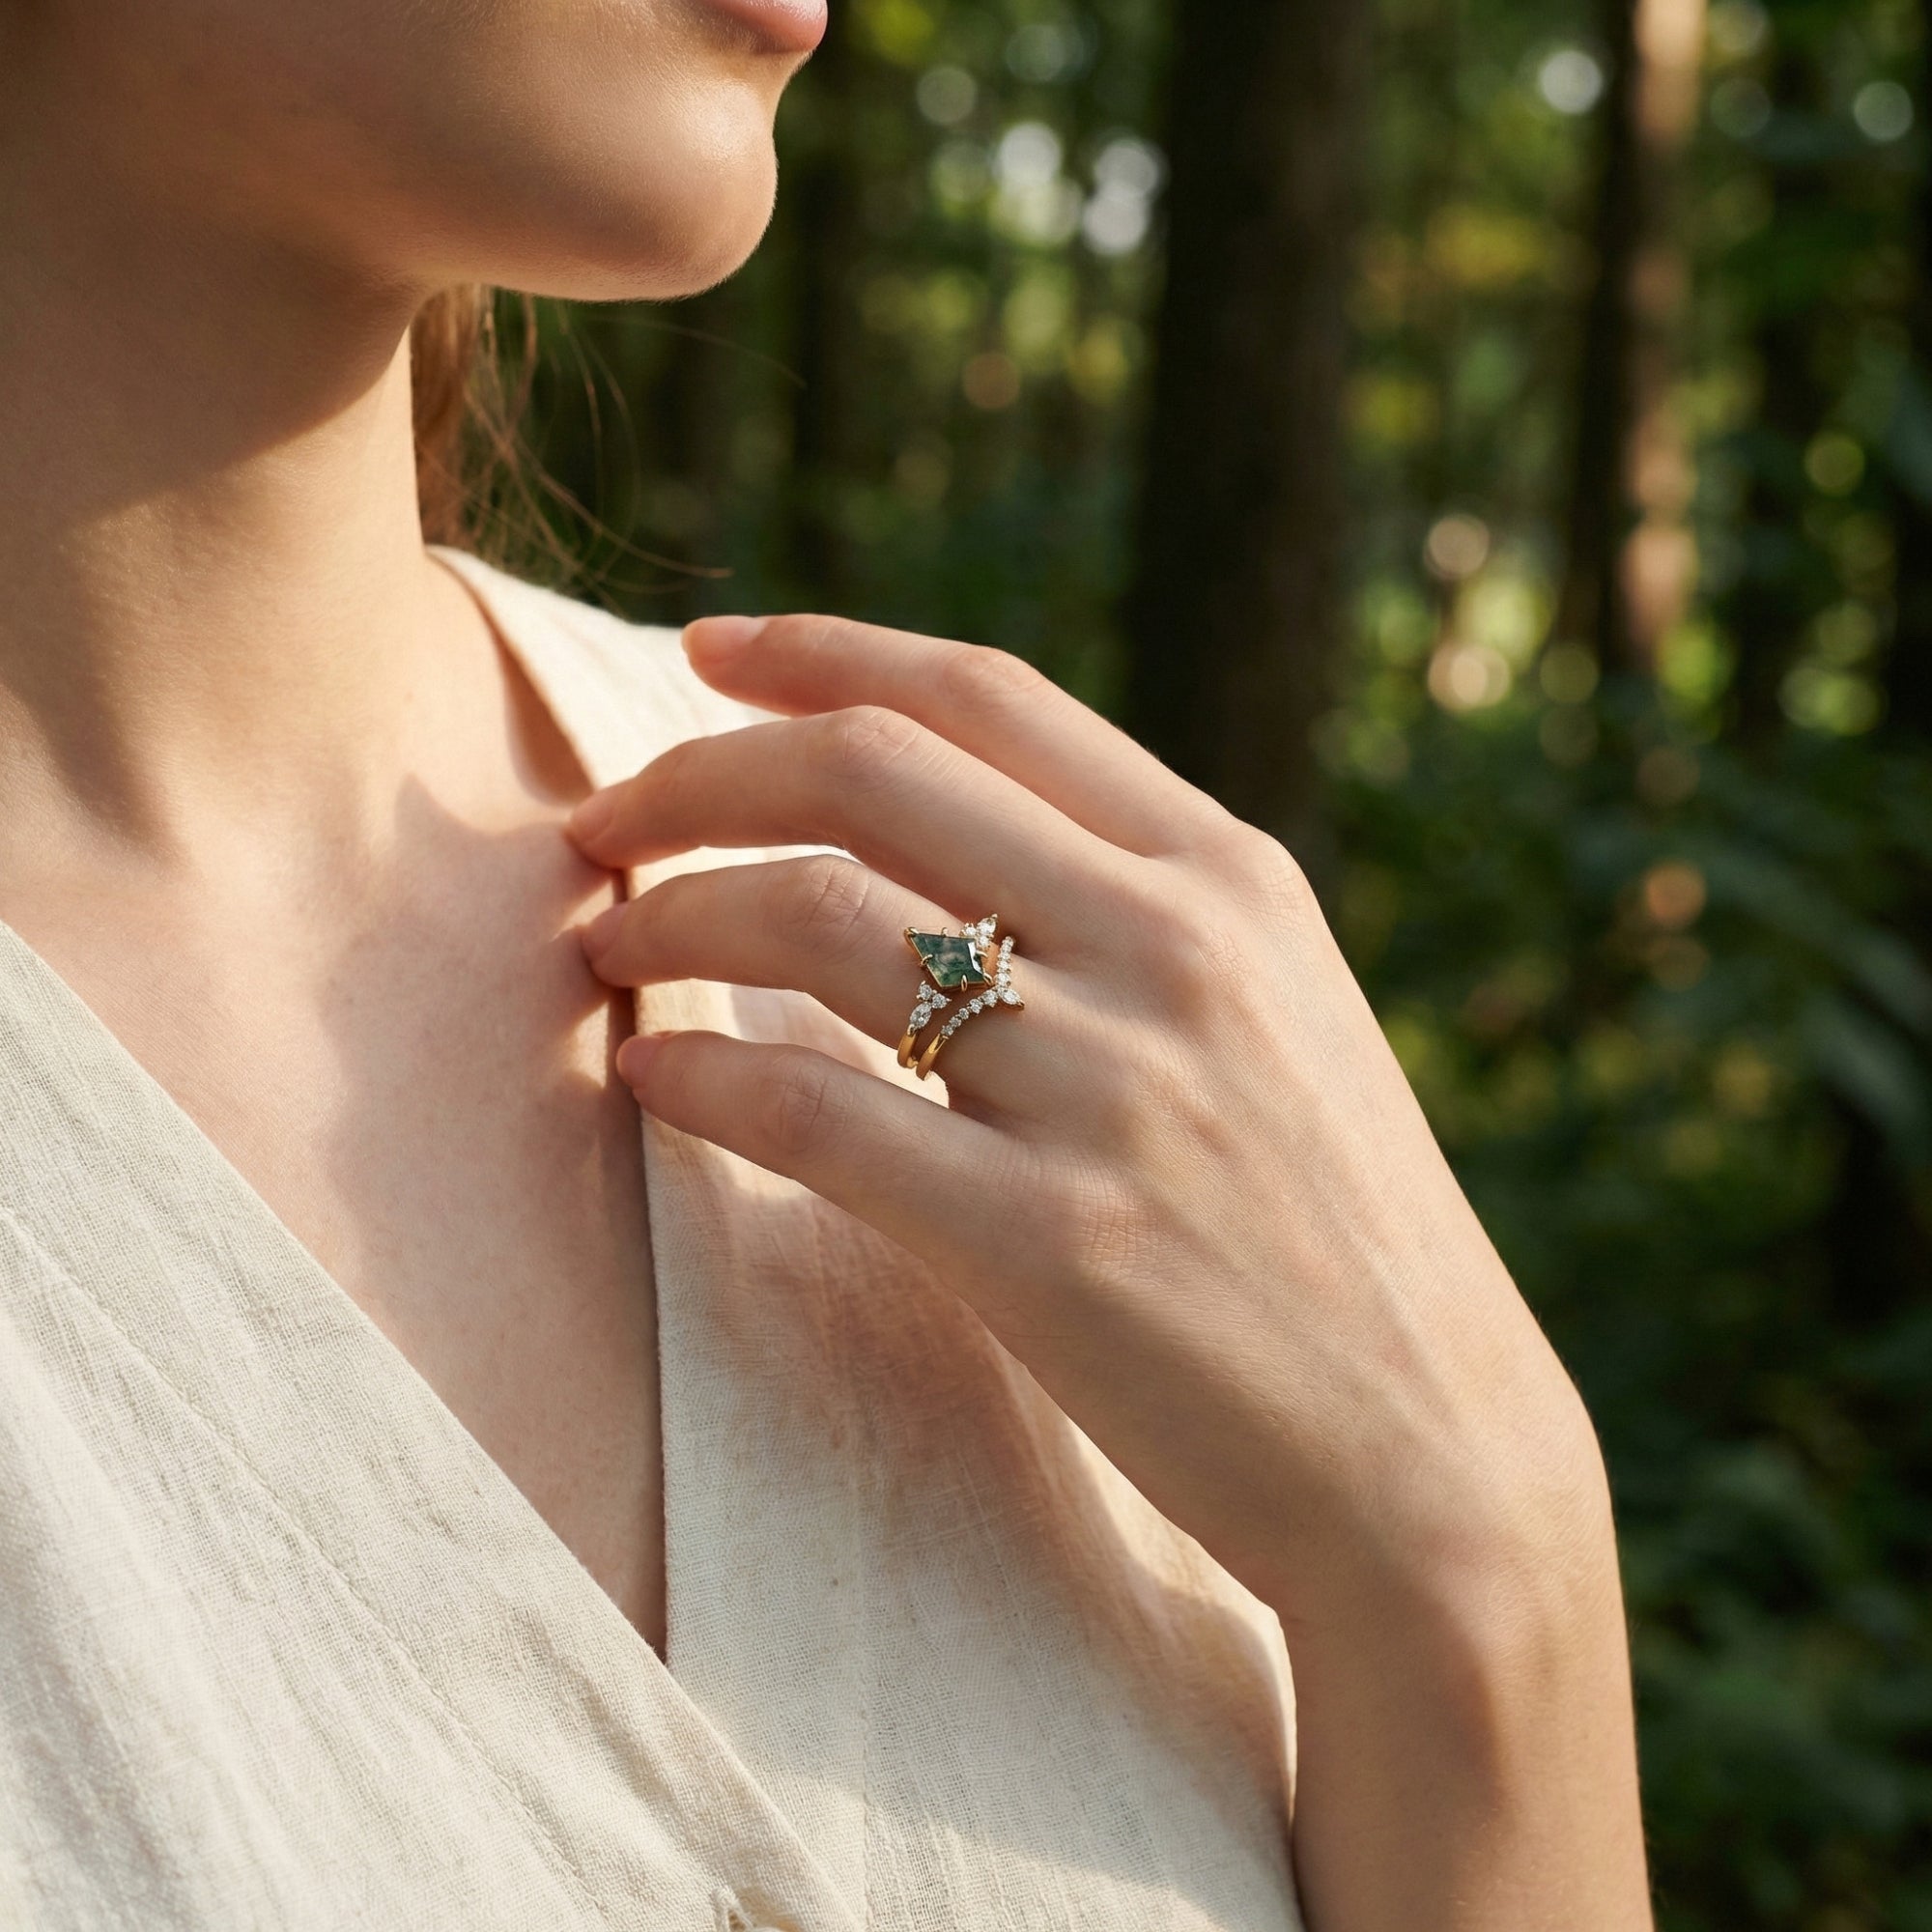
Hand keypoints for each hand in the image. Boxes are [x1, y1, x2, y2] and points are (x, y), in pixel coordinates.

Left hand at [567, 611, 1649, 1930]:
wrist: (1433, 1456)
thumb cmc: (1332, 1233)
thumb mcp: (1275, 1016)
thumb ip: (1133, 912)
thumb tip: (932, 842)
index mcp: (1226, 877)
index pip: (986, 699)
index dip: (823, 651)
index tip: (704, 647)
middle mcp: (1172, 950)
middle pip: (868, 775)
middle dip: (696, 773)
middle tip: (606, 820)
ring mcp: (1112, 1092)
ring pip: (814, 922)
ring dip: (669, 913)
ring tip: (607, 942)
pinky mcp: (1049, 1243)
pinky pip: (812, 1111)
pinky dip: (699, 1074)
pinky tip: (650, 1074)